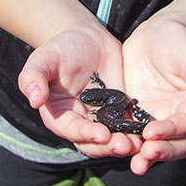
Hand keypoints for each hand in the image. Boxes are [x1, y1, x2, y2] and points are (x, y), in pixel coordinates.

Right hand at [18, 26, 141, 157]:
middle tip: (128, 145)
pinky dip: (139, 132)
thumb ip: (33, 77)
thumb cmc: (60, 48)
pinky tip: (152, 131)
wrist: (86, 38)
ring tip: (140, 144)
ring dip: (126, 144)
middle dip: (110, 146)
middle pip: (94, 143)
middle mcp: (80, 124)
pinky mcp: (120, 114)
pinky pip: (129, 127)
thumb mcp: (44, 58)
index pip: (71, 130)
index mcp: (59, 116)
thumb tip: (33, 98)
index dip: (86, 134)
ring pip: (113, 140)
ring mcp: (101, 121)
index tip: (103, 134)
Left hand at [122, 16, 185, 174]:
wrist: (158, 31)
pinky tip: (110, 143)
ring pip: (149, 144)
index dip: (170, 134)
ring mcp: (153, 117)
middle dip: (158, 154)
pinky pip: (128, 130)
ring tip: (131, 162)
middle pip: (172, 145)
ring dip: (141, 155)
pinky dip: (122, 139)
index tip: (151, 134)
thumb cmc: (182, 42)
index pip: (185, 130)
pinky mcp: (133, 112)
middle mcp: (175, 118)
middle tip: (141, 158)